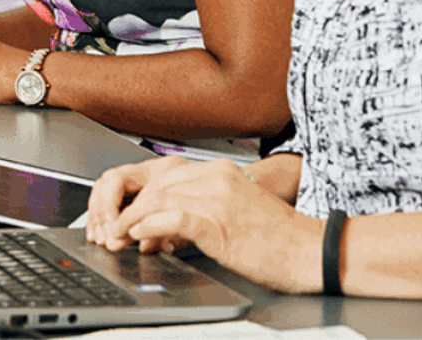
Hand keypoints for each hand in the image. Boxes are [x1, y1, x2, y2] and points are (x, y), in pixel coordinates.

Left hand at [90, 157, 324, 293]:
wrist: (307, 251)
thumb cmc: (274, 238)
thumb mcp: (234, 211)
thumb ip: (199, 208)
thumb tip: (160, 226)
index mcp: (221, 170)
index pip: (166, 176)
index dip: (140, 195)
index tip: (124, 214)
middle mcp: (216, 176)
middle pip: (157, 184)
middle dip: (130, 206)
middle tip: (113, 228)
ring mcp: (217, 196)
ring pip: (159, 198)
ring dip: (132, 219)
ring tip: (118, 237)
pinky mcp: (217, 220)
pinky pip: (171, 217)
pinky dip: (149, 226)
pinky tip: (139, 237)